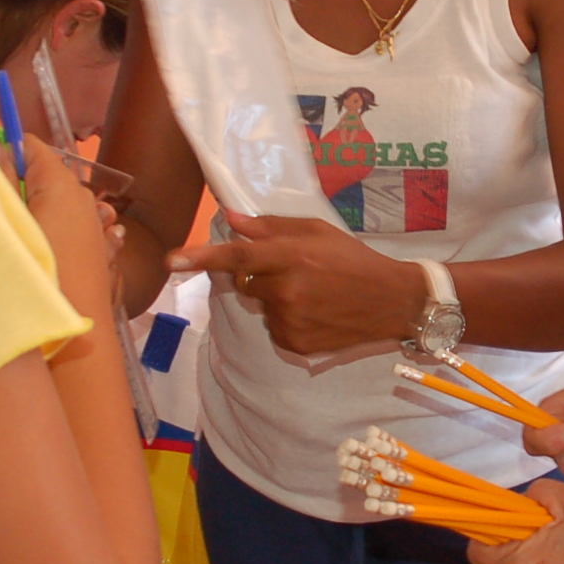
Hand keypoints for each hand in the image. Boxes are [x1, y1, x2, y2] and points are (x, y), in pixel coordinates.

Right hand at [17, 135, 119, 323]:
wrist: (75, 326)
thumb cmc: (38, 271)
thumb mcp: (9, 220)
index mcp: (60, 182)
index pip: (30, 145)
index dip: (4, 151)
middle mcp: (81, 195)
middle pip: (40, 173)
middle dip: (15, 183)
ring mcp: (91, 220)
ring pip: (51, 200)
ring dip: (30, 209)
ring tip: (10, 233)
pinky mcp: (94, 245)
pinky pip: (64, 223)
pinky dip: (47, 227)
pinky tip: (34, 247)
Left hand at [170, 211, 424, 355]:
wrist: (391, 302)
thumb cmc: (353, 259)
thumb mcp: (317, 232)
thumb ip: (272, 227)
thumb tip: (232, 219)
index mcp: (292, 256)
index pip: (238, 254)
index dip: (202, 257)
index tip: (172, 261)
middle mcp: (287, 290)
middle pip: (245, 281)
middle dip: (260, 274)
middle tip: (295, 270)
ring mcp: (290, 320)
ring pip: (261, 305)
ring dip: (276, 298)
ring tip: (313, 294)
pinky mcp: (294, 343)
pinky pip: (273, 327)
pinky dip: (286, 319)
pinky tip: (315, 312)